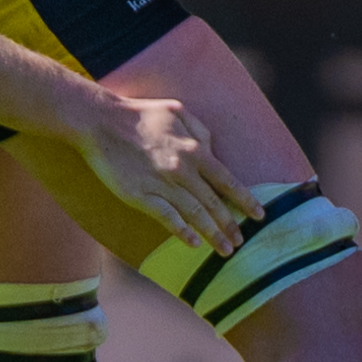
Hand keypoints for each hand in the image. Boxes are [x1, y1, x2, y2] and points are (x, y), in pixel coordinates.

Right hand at [67, 94, 259, 252]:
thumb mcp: (177, 111)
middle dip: (231, 225)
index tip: (260, 215)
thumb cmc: (140, 114)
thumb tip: (211, 148)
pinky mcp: (141, 195)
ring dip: (212, 234)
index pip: (227, 180)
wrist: (101, 121)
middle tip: (241, 242)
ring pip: (195, 214)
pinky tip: (192, 244)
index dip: (246, 200)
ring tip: (225, 251)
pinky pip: (166, 218)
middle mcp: (183, 169)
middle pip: (214, 203)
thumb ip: (199, 131)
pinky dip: (181, 232)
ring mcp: (162, 183)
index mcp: (194, 150)